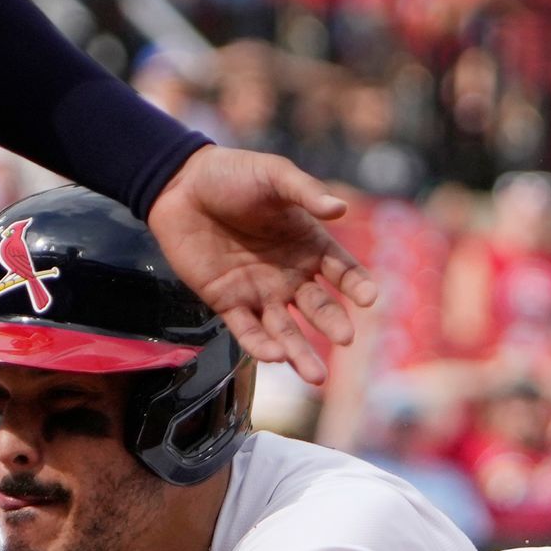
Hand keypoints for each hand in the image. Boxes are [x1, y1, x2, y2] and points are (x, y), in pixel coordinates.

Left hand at [144, 147, 376, 387]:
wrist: (180, 185)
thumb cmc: (233, 174)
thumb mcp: (274, 176)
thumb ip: (306, 193)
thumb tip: (341, 208)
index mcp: (308, 243)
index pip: (341, 271)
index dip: (356, 285)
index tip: (369, 299)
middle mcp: (290, 274)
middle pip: (318, 307)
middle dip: (333, 324)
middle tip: (346, 338)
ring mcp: (259, 291)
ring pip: (285, 329)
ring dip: (300, 353)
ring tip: (315, 376)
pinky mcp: (227, 302)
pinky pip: (247, 330)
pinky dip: (260, 346)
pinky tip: (274, 356)